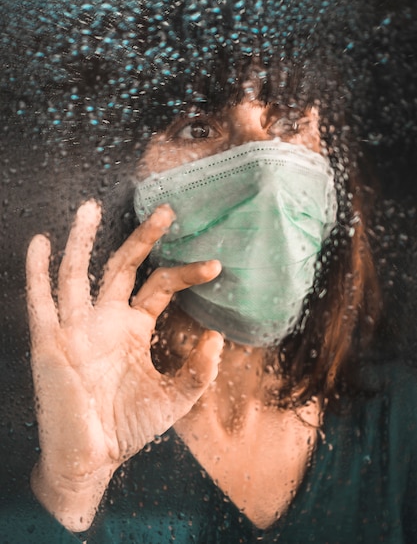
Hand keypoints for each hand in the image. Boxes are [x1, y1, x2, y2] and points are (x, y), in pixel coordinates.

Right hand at [26, 200, 222, 529]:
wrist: (91, 459)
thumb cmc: (129, 427)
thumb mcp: (173, 398)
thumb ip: (198, 370)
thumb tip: (216, 335)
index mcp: (134, 328)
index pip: (159, 285)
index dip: (185, 273)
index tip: (215, 266)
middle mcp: (106, 320)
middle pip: (123, 266)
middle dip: (143, 238)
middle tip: (168, 210)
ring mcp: (77, 327)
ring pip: (77, 273)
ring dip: (83, 240)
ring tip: (91, 207)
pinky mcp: (50, 342)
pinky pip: (41, 301)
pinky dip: (38, 272)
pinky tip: (42, 243)